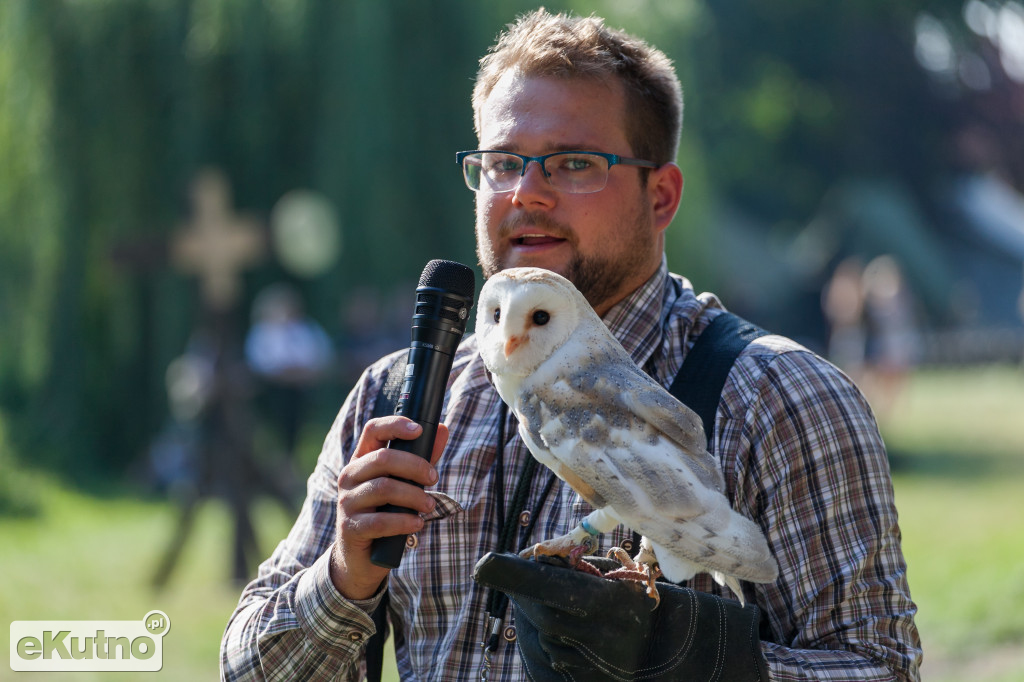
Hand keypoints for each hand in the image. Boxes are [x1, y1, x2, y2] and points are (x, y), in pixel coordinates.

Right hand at [330, 416, 448, 599]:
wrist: (361, 556)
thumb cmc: (386, 512)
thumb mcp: (403, 482)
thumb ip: (422, 457)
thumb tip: (442, 429)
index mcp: (362, 460)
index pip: (373, 430)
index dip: (395, 425)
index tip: (419, 429)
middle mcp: (349, 476)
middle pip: (383, 459)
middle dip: (415, 466)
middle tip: (434, 478)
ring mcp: (347, 502)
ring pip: (384, 488)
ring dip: (414, 496)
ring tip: (430, 506)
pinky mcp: (350, 527)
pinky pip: (381, 521)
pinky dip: (405, 521)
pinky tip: (417, 524)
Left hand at [473, 552, 768, 681]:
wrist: (680, 657)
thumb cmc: (650, 605)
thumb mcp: (620, 577)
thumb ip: (579, 570)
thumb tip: (539, 559)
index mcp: (603, 604)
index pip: (545, 587)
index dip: (512, 575)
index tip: (485, 563)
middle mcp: (591, 636)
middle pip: (537, 607)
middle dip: (533, 587)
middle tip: (550, 574)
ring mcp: (586, 663)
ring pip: (543, 629)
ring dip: (546, 612)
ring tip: (581, 610)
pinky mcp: (581, 679)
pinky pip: (553, 650)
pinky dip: (558, 635)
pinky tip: (583, 632)